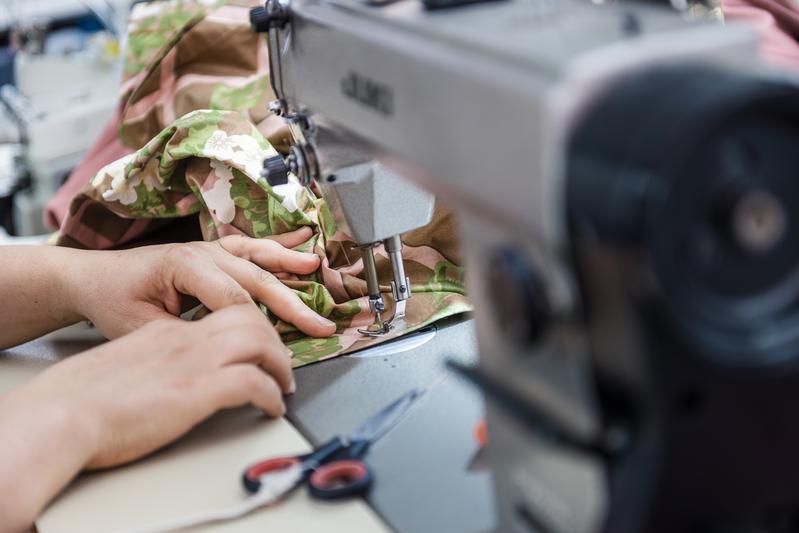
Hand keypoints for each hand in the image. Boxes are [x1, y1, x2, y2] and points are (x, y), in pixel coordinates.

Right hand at [0, 305, 294, 529]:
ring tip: (284, 386)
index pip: (225, 312)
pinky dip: (271, 395)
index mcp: (168, 330)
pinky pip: (254, 382)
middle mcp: (185, 337)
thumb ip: (157, 358)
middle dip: (275, 339)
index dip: (252, 326)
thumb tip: (178, 375)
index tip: (262, 345)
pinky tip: (271, 408)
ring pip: (260, 341)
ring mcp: (193, 360)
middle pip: (250, 317)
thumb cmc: (82, 398)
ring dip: (280, 365)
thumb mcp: (127, 363)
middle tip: (283, 365)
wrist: (61, 414)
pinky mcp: (198, 390)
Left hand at [66, 227, 335, 338]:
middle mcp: (202, 252)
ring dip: (290, 266)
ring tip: (317, 268)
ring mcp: (209, 248)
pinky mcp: (212, 251)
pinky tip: (300, 245)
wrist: (92, 277)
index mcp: (185, 266)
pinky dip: (277, 248)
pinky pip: (250, 248)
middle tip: (323, 325)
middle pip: (257, 279)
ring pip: (258, 259)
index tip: (280, 353)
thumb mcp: (142, 327)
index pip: (235, 299)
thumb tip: (223, 349)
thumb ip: (185, 334)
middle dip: (293, 304)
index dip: (261, 327)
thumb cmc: (113, 301)